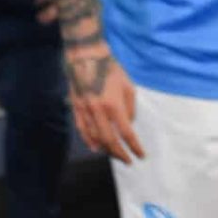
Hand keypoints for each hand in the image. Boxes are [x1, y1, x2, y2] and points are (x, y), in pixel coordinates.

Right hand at [65, 44, 144, 163]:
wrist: (86, 57)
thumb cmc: (111, 70)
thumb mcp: (129, 87)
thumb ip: (130, 109)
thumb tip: (127, 125)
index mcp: (114, 105)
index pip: (126, 133)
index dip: (134, 147)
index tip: (141, 156)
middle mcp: (98, 110)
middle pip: (109, 140)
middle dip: (120, 153)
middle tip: (127, 161)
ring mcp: (85, 109)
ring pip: (94, 136)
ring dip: (105, 149)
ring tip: (114, 155)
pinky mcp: (76, 106)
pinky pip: (81, 128)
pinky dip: (88, 140)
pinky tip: (94, 147)